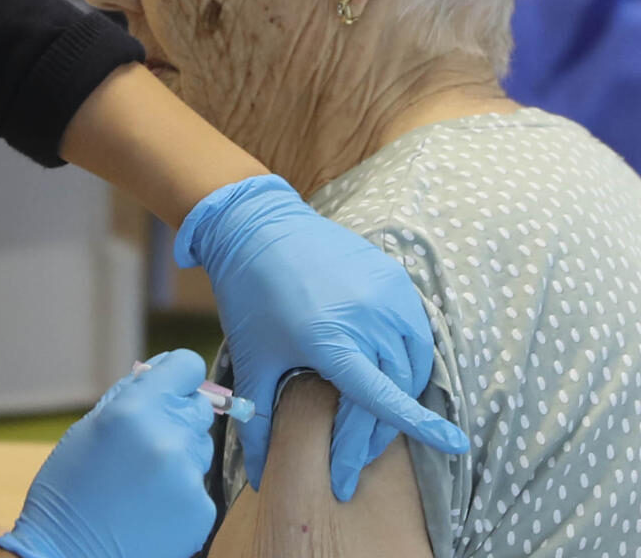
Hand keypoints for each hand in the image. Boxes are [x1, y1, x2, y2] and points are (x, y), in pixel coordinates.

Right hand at [0, 350, 215, 557]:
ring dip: (180, 454)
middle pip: (199, 407)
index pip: (188, 367)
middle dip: (178, 416)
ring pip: (200, 447)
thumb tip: (160, 369)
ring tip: (143, 480)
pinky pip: (200, 484)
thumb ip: (130, 395)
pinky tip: (151, 506)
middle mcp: (168, 438)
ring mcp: (188, 477)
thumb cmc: (69, 489)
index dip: (178, 375)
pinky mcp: (201, 511)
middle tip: (147, 442)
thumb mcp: (89, 428)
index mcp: (134, 411)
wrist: (66, 555)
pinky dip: (181, 491)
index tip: (170, 386)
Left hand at [174, 174, 469, 499]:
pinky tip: (388, 375)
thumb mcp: (253, 361)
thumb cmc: (250, 297)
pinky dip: (408, 358)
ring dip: (400, 395)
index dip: (416, 427)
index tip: (454, 448)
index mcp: (332, 340)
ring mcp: (386, 294)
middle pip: (394, 388)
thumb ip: (257, 422)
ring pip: (413, 361)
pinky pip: (416, 329)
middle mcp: (367, 318)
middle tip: (352, 460)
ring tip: (371, 421)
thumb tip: (258, 478)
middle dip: (377, 433)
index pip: (383, 396)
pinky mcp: (393, 277)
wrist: (256, 227)